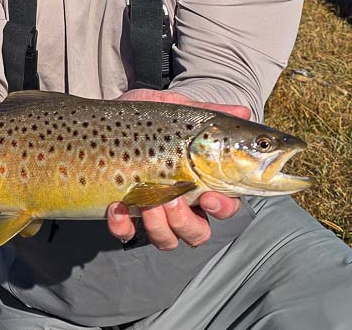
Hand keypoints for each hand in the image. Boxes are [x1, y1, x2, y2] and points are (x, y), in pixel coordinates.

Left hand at [107, 89, 248, 248]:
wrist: (109, 119)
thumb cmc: (150, 119)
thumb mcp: (178, 113)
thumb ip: (209, 114)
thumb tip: (243, 111)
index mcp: (201, 182)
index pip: (224, 206)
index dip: (222, 208)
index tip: (209, 197)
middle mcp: (180, 204)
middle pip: (197, 233)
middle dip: (186, 222)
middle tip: (172, 199)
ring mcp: (152, 212)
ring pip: (167, 240)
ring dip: (158, 226)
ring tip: (146, 200)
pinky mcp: (123, 215)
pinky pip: (126, 234)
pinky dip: (121, 226)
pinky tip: (116, 206)